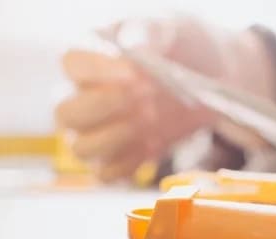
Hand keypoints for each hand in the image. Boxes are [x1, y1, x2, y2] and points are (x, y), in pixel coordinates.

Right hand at [56, 17, 275, 181]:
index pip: (71, 65)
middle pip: (66, 114)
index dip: (97, 71)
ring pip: (80, 149)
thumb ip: (149, 31)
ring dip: (115, 138)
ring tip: (149, 119)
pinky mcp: (116, 158)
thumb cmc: (180, 46)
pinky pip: (107, 173)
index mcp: (89, 59)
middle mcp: (83, 98)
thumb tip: (134, 47)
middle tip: (142, 97)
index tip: (133, 73)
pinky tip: (153, 143)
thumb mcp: (170, 27)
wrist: (210, 76)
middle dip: (102, 109)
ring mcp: (96, 132)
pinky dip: (129, 163)